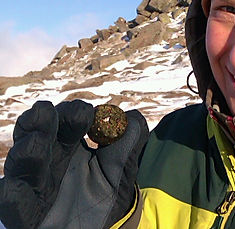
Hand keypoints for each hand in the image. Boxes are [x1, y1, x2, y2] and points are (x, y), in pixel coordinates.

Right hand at [0, 100, 148, 228]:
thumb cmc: (101, 198)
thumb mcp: (118, 170)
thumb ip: (126, 144)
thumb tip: (131, 117)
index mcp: (69, 144)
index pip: (67, 119)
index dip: (77, 113)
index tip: (92, 118)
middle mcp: (48, 158)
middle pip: (38, 131)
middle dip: (43, 119)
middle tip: (48, 112)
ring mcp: (35, 183)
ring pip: (21, 162)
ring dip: (27, 150)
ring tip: (37, 142)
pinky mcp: (26, 213)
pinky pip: (13, 202)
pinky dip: (12, 195)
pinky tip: (16, 188)